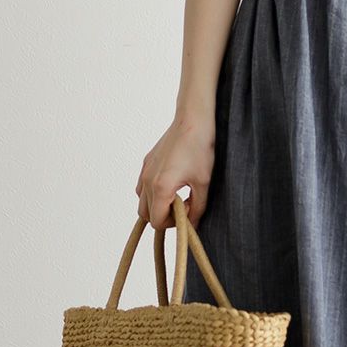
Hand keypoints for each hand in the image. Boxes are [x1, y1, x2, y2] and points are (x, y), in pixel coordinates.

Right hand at [135, 109, 215, 230]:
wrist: (193, 121)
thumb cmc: (201, 150)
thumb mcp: (203, 183)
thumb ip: (197, 209)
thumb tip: (192, 226)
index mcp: (160, 187)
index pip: (157, 222)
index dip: (174, 223)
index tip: (189, 210)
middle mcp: (147, 180)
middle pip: (146, 215)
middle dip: (164, 216)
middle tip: (184, 205)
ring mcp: (144, 170)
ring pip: (142, 201)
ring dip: (157, 205)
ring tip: (178, 195)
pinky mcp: (146, 162)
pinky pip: (142, 187)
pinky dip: (152, 193)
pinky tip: (171, 184)